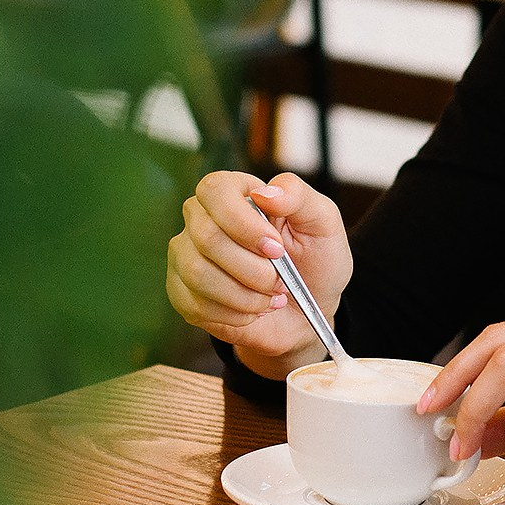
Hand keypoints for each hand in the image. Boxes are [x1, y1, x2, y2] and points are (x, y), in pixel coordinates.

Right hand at [165, 171, 350, 377]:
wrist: (307, 310)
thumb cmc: (314, 259)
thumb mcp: (323, 221)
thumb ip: (299, 196)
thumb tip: (265, 192)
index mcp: (234, 192)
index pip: (215, 191)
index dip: (243, 223)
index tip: (276, 249)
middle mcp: (202, 219)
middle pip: (206, 237)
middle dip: (252, 268)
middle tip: (281, 280)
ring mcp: (186, 255)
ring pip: (198, 273)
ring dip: (245, 295)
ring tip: (270, 296)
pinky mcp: (182, 292)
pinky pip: (196, 305)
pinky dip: (235, 314)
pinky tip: (254, 309)